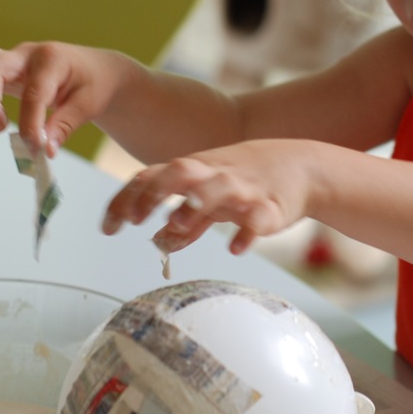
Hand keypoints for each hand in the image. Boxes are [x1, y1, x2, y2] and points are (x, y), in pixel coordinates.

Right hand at [0, 41, 121, 155]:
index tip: (35, 148)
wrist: (95, 69)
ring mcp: (13, 56)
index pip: (33, 93)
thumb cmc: (93, 85)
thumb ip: (64, 126)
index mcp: (53, 60)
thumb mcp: (88, 105)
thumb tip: (45, 150)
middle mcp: (28, 53)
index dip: (30, 124)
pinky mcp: (4, 65)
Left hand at [103, 140, 318, 255]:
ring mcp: (243, 187)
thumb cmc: (251, 180)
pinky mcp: (272, 204)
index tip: (108, 229)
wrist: (304, 166)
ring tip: (175, 224)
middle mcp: (214, 173)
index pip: (151, 177)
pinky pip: (259, 216)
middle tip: (136, 219)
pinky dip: (246, 232)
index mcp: (195, 169)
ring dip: (195, 205)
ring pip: (217, 188)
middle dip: (154, 192)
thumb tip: (158, 241)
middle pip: (179, 171)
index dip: (126, 200)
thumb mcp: (213, 197)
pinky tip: (235, 248)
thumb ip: (187, 222)